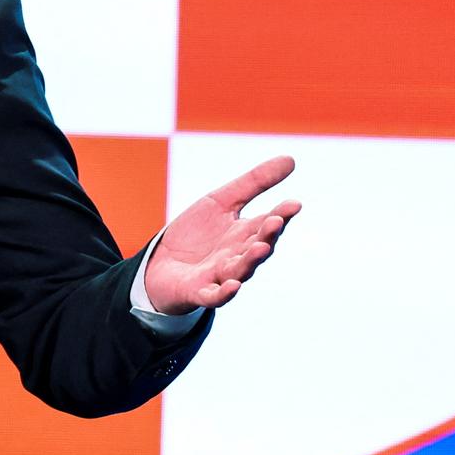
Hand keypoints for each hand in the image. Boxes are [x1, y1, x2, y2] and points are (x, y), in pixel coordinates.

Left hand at [144, 156, 300, 314]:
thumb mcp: (221, 201)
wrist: (160, 263)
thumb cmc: (196, 233)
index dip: (281, 215)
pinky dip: (224, 293)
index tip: (294, 203)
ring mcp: (220, 276)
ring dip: (251, 261)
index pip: (267, 224)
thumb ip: (254, 183)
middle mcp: (237, 256)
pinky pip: (214, 296)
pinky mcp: (198, 292)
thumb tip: (291, 159)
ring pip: (240, 270)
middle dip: (267, 235)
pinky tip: (233, 285)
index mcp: (244, 234)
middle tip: (276, 221)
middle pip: (257, 246)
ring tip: (261, 247)